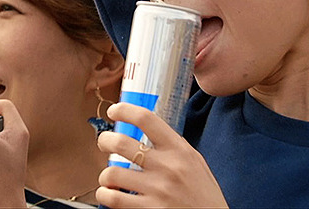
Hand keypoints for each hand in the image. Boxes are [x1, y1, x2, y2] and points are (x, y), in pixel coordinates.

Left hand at [95, 103, 227, 208]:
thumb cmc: (204, 197)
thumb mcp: (196, 164)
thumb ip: (174, 148)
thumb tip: (148, 130)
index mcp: (180, 151)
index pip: (147, 119)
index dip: (124, 110)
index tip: (114, 110)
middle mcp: (168, 167)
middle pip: (121, 143)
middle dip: (104, 141)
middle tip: (104, 144)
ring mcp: (157, 190)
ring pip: (112, 173)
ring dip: (105, 175)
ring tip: (109, 178)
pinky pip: (113, 199)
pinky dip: (104, 195)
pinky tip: (109, 194)